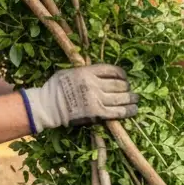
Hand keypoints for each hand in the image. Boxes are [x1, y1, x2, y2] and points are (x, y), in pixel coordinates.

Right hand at [20, 65, 138, 132]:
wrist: (47, 106)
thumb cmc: (56, 88)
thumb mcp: (69, 72)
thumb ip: (86, 71)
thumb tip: (100, 73)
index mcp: (87, 72)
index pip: (111, 70)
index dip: (122, 74)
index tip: (125, 78)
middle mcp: (94, 84)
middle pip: (119, 85)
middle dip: (127, 87)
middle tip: (131, 90)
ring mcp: (96, 99)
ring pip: (121, 98)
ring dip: (132, 99)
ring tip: (136, 99)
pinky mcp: (97, 113)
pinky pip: (118, 112)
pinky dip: (128, 111)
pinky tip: (134, 110)